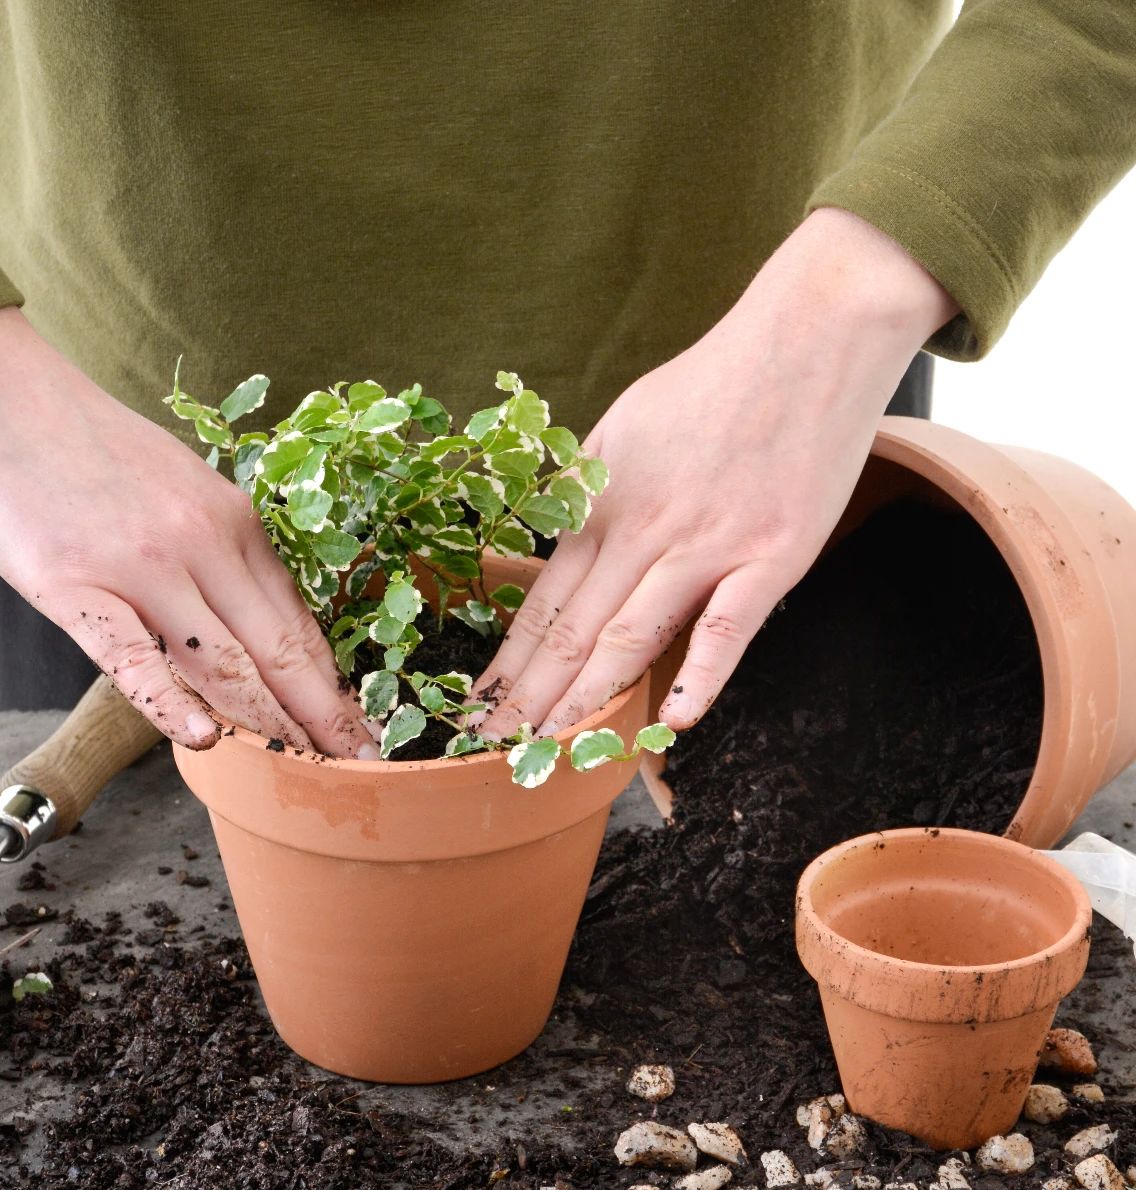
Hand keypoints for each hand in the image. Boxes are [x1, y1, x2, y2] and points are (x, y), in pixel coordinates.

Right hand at [0, 308, 376, 755]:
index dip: (331, 682)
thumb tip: (249, 619)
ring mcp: (140, 565)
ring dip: (269, 723)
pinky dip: (169, 701)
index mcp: (232, 520)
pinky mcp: (74, 584)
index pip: (295, 621)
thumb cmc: (85, 443)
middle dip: (322, 715)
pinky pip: (131, 656)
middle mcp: (202, 543)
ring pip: (221, 660)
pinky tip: (202, 739)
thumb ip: (216, 550)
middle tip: (359, 764)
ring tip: (307, 771)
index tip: (357, 725)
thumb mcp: (178, 486)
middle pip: (276, 649)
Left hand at [477, 209, 957, 738]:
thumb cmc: (717, 380)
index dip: (510, 662)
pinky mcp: (772, 554)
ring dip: (586, 702)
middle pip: (573, 631)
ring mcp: (707, 545)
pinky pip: (728, 627)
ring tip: (550, 753)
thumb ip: (598, 496)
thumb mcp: (628, 429)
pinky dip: (701, 675)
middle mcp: (643, 529)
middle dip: (528, 699)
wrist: (808, 335)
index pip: (543, 601)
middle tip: (494, 750)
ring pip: (631, 636)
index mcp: (603, 500)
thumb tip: (569, 545)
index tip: (481, 706)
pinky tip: (676, 720)